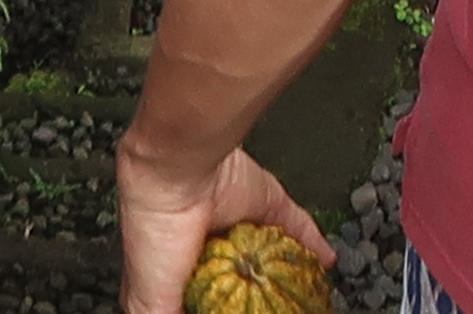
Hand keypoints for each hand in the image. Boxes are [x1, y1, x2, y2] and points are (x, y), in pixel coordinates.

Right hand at [111, 143, 319, 313]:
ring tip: (305, 295)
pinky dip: (312, 244)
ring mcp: (241, 225)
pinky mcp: (265, 203)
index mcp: (182, 271)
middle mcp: (215, 248)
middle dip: (259, 294)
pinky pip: (297, 226)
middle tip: (278, 307)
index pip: (208, 298)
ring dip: (289, 274)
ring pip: (272, 255)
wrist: (175, 172)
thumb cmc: (154, 229)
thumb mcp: (149, 298)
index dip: (222, 307)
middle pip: (245, 279)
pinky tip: (323, 262)